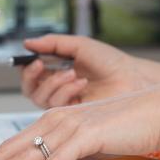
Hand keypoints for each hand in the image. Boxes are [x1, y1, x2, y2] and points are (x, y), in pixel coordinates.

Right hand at [20, 34, 152, 107]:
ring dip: (53, 83)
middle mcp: (58, 88)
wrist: (133, 78)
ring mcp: (65, 103)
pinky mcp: (73, 116)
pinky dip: (65, 92)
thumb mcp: (79, 45)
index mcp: (57, 71)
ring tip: (72, 73)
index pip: (31, 72)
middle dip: (32, 75)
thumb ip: (52, 43)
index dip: (26, 66)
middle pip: (29, 88)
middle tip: (40, 64)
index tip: (30, 58)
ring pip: (40, 98)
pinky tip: (80, 83)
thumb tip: (28, 42)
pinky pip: (56, 107)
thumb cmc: (111, 62)